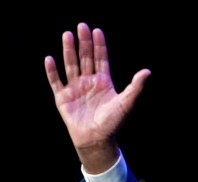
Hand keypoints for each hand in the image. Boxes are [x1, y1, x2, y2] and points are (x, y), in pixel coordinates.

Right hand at [44, 22, 150, 173]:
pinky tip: (50, 59)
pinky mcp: (62, 98)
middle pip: (85, 58)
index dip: (99, 45)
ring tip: (67, 35)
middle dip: (83, 42)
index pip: (100, 59)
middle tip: (81, 26)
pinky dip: (52, 71)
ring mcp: (75, 88)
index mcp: (103, 81)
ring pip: (71, 65)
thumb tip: (148, 72)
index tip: (97, 30)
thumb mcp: (126, 103)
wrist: (97, 139)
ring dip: (69, 51)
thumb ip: (135, 87)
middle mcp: (88, 82)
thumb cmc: (112, 123)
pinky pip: (56, 81)